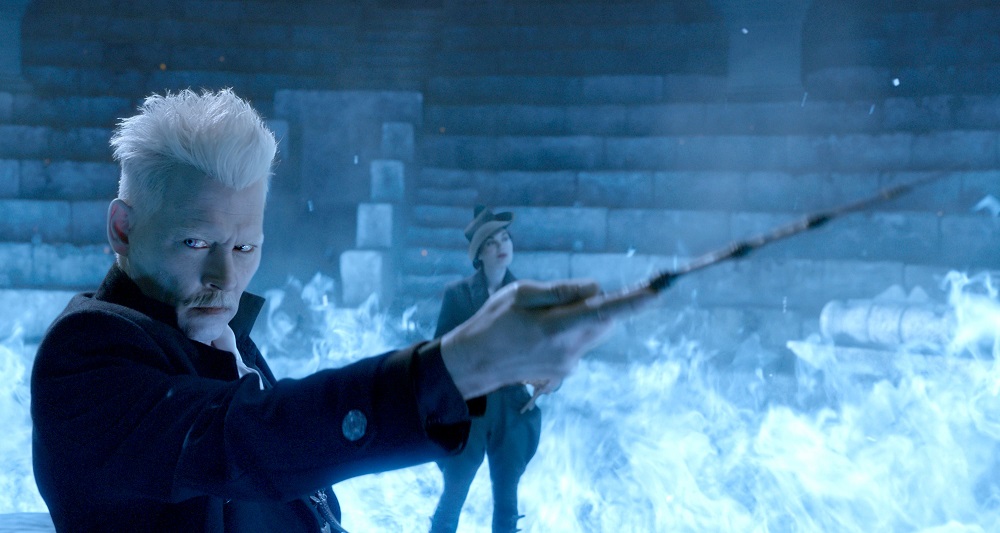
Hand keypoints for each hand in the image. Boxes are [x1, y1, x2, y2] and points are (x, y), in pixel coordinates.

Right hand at [440, 279, 645, 398]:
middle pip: (604, 321)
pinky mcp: (563, 371)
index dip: (632, 302)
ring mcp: (567, 364)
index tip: (656, 293)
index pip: (603, 311)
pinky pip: (579, 344)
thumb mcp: (519, 294)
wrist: (473, 364)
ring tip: (542, 319)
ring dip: (582, 319)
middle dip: (600, 305)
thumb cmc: (492, 322)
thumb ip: (561, 291)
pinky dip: (570, 332)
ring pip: (593, 333)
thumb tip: (596, 289)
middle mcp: (567, 350)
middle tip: (568, 296)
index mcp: (555, 327)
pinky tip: (537, 334)